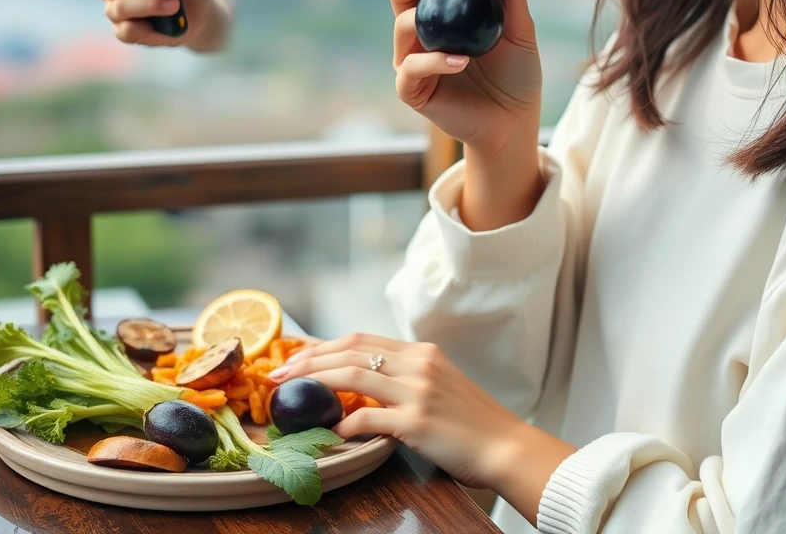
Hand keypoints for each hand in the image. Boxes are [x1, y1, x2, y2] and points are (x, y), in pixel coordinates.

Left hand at [266, 332, 573, 511]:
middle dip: (309, 359)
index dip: (324, 346)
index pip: (362, 339)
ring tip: (290, 394)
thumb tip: (362, 384)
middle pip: (352, 351)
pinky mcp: (418, 423)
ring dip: (315, 382)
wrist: (506, 446)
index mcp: (422, 352)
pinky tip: (332, 433)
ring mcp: (418, 392)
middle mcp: (419, 364)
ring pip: (354, 376)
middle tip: (278, 374)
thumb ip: (406, 377)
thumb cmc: (473, 422)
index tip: (296, 357)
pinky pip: (370, 420)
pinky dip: (347, 424)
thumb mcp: (440, 384)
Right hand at [389, 0, 541, 155]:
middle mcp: (420, 33)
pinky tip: (461, 60)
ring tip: (460, 21)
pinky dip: (435, 61)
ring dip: (426, 17)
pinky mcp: (412, 90)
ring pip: (402, 27)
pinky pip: (412, 68)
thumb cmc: (516, 73)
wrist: (515, 120)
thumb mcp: (521, 27)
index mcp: (440, 13)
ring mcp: (413, 60)